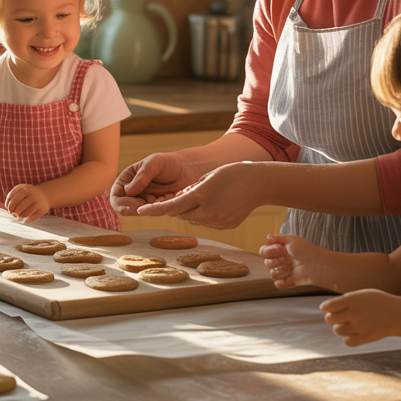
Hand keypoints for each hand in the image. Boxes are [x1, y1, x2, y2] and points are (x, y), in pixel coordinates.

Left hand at [5, 184, 50, 221]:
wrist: (46, 194)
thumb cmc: (29, 194)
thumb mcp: (21, 189)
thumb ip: (12, 196)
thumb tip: (7, 207)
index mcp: (25, 188)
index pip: (13, 198)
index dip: (9, 205)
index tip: (8, 208)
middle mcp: (32, 194)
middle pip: (20, 206)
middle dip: (14, 211)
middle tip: (12, 214)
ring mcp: (38, 202)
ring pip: (26, 212)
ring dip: (20, 216)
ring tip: (18, 216)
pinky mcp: (43, 209)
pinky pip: (33, 217)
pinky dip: (27, 219)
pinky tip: (24, 219)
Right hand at [109, 152, 200, 215]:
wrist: (187, 170)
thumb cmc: (168, 163)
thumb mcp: (153, 164)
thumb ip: (141, 176)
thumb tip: (128, 191)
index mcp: (126, 181)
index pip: (116, 198)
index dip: (123, 204)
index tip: (137, 204)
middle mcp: (133, 194)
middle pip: (126, 209)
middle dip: (138, 208)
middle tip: (152, 202)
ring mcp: (144, 202)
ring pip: (142, 213)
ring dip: (152, 207)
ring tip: (164, 195)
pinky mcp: (157, 209)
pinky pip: (155, 214)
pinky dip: (162, 208)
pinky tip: (170, 197)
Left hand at [133, 162, 259, 229]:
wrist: (260, 183)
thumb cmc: (233, 173)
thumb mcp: (208, 176)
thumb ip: (191, 190)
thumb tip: (179, 201)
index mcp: (202, 195)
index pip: (172, 206)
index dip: (155, 210)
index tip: (141, 212)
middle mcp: (208, 211)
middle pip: (181, 214)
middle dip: (178, 206)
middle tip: (187, 194)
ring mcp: (217, 221)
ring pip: (194, 219)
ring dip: (192, 211)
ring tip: (208, 196)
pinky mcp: (224, 226)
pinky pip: (206, 223)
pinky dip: (205, 215)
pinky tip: (218, 203)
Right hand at [259, 233, 326, 289]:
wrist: (317, 264)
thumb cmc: (306, 250)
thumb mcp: (292, 239)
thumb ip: (278, 238)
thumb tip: (267, 236)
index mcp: (277, 251)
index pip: (263, 252)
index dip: (269, 251)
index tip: (281, 249)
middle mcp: (278, 261)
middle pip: (266, 263)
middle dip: (278, 261)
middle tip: (289, 258)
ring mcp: (282, 272)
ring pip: (272, 274)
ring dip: (283, 270)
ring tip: (293, 267)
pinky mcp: (286, 283)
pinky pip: (278, 284)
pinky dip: (284, 281)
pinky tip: (293, 276)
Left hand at [319, 290, 398, 345]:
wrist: (398, 314)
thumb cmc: (377, 303)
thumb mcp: (362, 295)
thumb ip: (345, 300)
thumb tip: (326, 309)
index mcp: (353, 300)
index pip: (330, 306)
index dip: (325, 307)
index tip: (325, 308)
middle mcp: (355, 313)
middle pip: (329, 319)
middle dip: (332, 317)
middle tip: (339, 316)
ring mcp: (360, 326)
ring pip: (337, 330)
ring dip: (340, 328)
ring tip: (348, 324)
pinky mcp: (365, 338)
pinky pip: (347, 342)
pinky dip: (348, 338)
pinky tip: (353, 333)